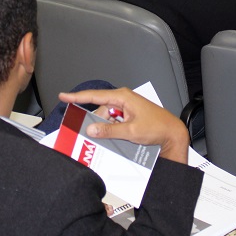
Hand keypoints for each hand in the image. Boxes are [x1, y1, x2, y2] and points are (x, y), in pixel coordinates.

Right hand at [58, 88, 189, 163]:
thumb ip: (109, 130)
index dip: (77, 97)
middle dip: (94, 122)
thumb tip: (91, 129)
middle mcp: (123, 100)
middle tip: (88, 134)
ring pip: (106, 118)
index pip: (95, 95)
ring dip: (105, 128)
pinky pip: (114, 122)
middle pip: (100, 110)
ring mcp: (126, 108)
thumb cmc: (157, 127)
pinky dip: (111, 130)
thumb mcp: (131, 131)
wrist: (172, 133)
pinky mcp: (129, 116)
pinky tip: (114, 138)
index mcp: (122, 97)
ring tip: (109, 139)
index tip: (63, 96)